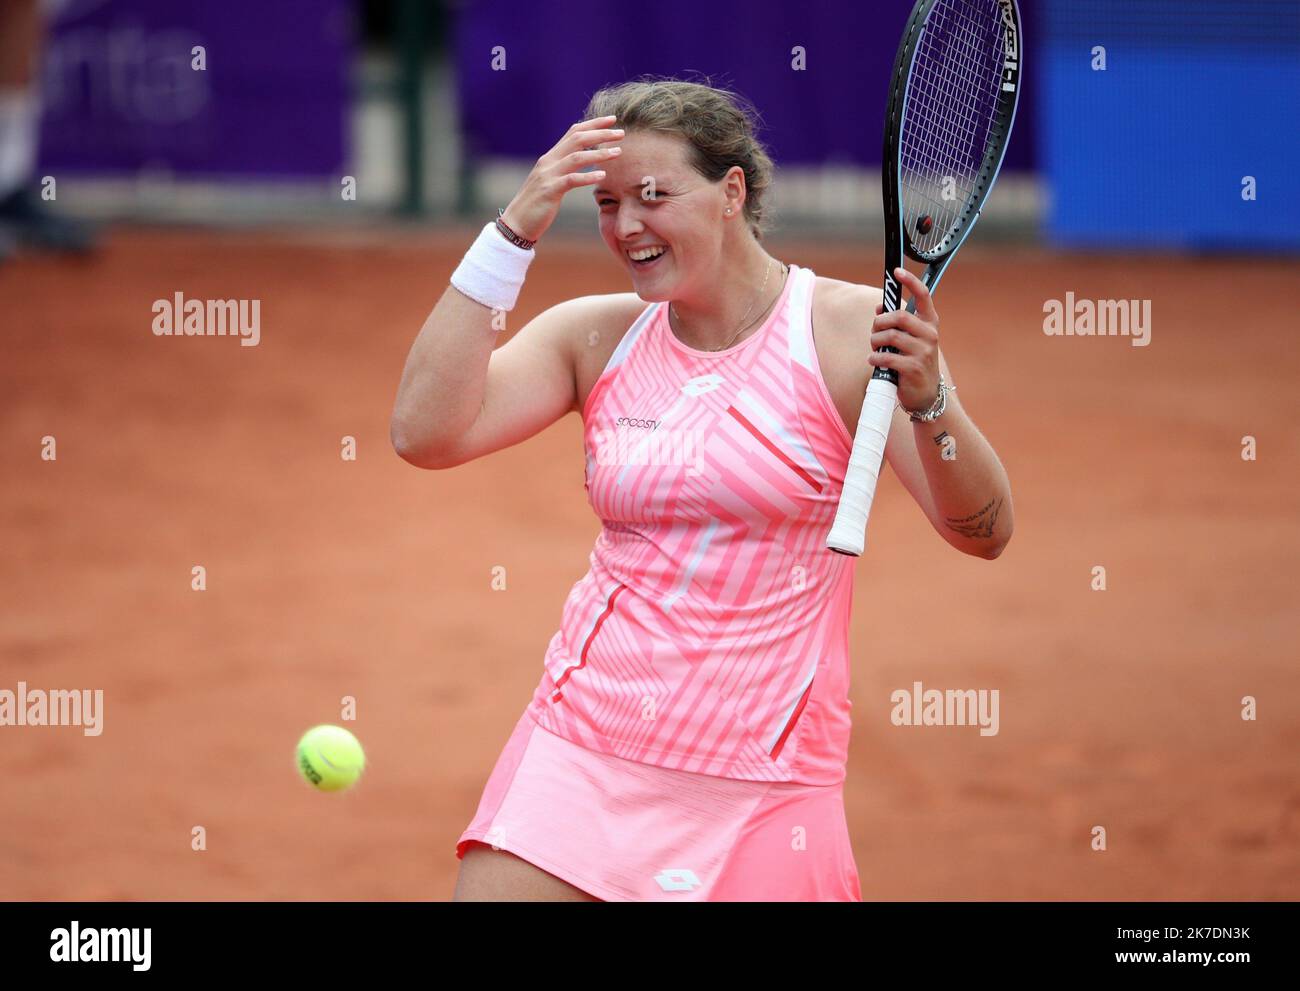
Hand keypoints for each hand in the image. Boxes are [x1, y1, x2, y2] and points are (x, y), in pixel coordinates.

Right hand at [499, 115, 624, 243]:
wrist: (517, 222)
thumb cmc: (537, 204)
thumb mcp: (551, 180)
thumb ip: (564, 168)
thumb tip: (582, 161)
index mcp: (551, 157)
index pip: (573, 133)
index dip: (593, 124)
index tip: (612, 120)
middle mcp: (549, 161)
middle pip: (577, 139)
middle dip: (600, 134)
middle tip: (621, 133)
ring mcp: (548, 175)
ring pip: (576, 157)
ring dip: (599, 153)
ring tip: (618, 152)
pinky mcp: (549, 191)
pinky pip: (571, 180)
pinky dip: (587, 177)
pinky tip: (602, 176)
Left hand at [868, 266, 941, 412]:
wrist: (925, 394)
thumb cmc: (913, 361)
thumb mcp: (909, 339)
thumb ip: (896, 323)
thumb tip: (880, 305)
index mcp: (930, 323)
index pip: (923, 296)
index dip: (910, 281)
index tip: (897, 271)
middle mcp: (930, 335)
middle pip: (899, 316)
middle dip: (880, 322)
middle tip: (874, 330)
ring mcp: (924, 352)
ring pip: (890, 336)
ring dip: (875, 341)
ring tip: (874, 348)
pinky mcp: (914, 368)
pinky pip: (886, 356)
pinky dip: (875, 358)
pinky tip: (874, 361)